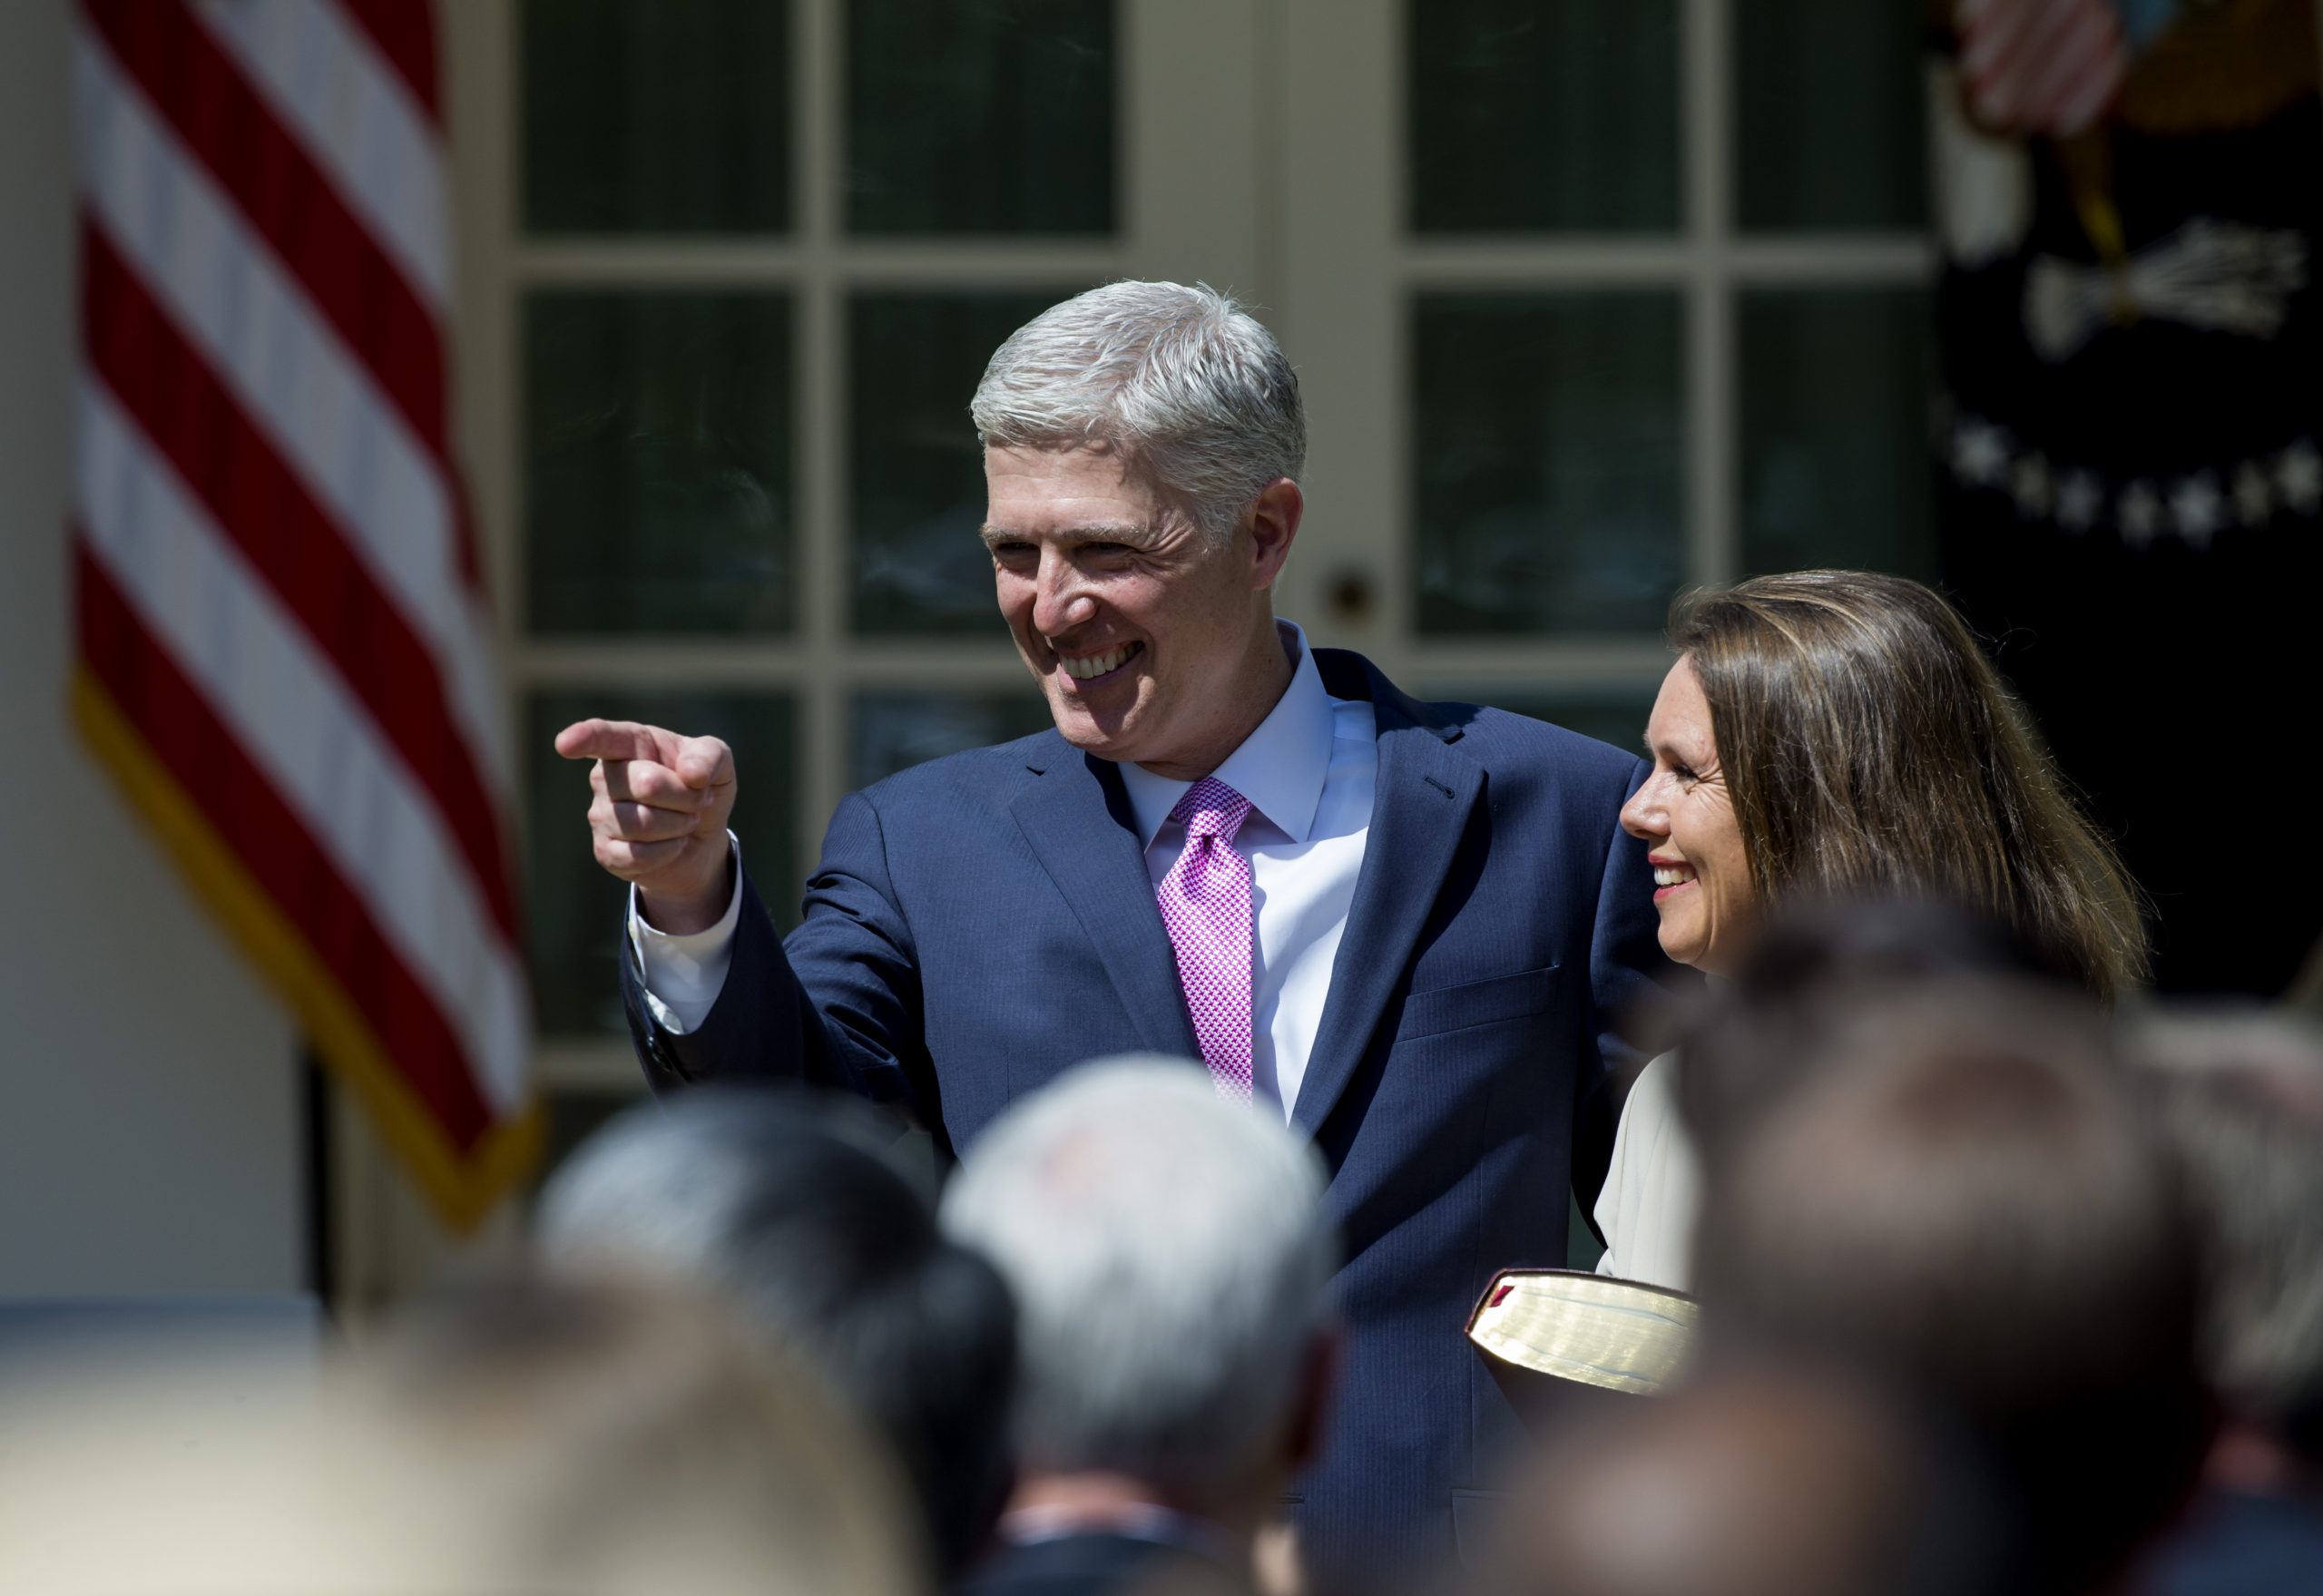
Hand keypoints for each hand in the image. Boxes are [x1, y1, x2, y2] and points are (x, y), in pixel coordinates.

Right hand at [555, 719, 736, 934]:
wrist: (702, 837)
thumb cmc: (702, 788)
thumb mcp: (718, 764)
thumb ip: (709, 756)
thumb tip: (690, 774)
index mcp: (630, 744)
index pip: (603, 737)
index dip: (583, 738)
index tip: (565, 744)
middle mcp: (606, 776)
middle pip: (646, 784)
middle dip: (686, 796)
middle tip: (700, 799)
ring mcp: (601, 814)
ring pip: (642, 822)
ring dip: (679, 824)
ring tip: (687, 820)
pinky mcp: (605, 851)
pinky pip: (637, 855)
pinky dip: (668, 851)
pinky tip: (673, 844)